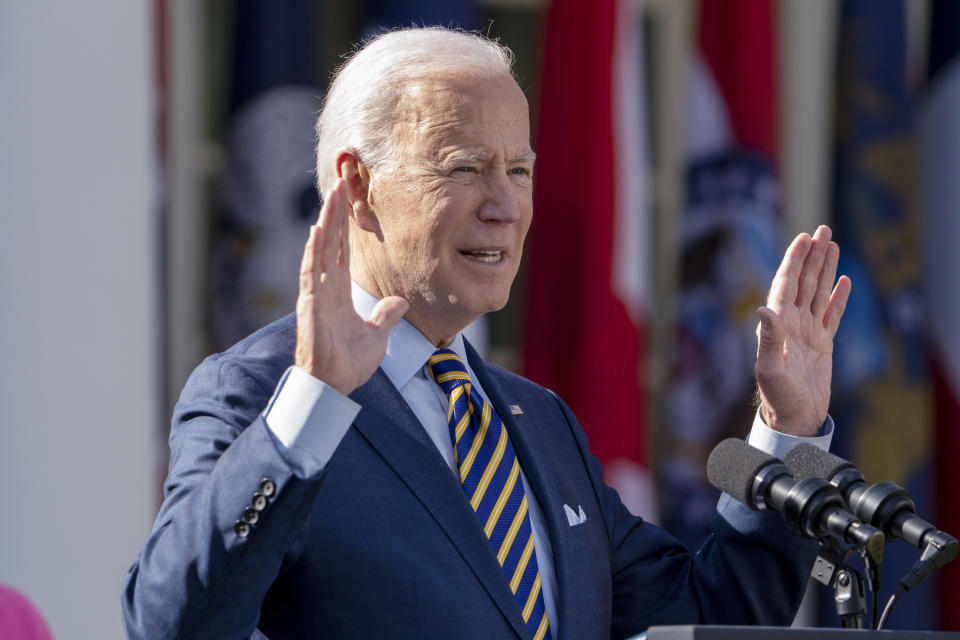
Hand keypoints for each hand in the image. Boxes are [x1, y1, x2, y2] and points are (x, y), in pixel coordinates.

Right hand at [294, 179, 407, 394]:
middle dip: (335, 213)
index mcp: (338, 291)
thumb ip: (386, 316)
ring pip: (319, 250)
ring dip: (326, 223)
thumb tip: (399, 301)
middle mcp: (325, 287)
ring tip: (331, 197)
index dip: (346, 227)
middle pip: (330, 242)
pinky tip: (317, 231)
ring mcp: (316, 294)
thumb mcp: (377, 336)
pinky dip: (313, 252)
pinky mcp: (310, 305)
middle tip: (340, 183)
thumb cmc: (349, 364)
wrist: (334, 385)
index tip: (349, 202)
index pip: (342, 251)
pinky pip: (310, 273)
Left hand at [754, 225, 850, 435]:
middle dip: (812, 255)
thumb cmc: (777, 396)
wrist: (794, 418)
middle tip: (822, 229)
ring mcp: (807, 332)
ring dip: (826, 269)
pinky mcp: (821, 344)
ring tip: (833, 245)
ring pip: (818, 292)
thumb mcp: (770, 368)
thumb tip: (763, 309)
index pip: (786, 283)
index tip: (803, 238)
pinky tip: (843, 280)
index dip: (794, 260)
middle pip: (804, 281)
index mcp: (777, 323)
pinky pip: (831, 314)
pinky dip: (838, 297)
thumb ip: (768, 338)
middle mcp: (791, 323)